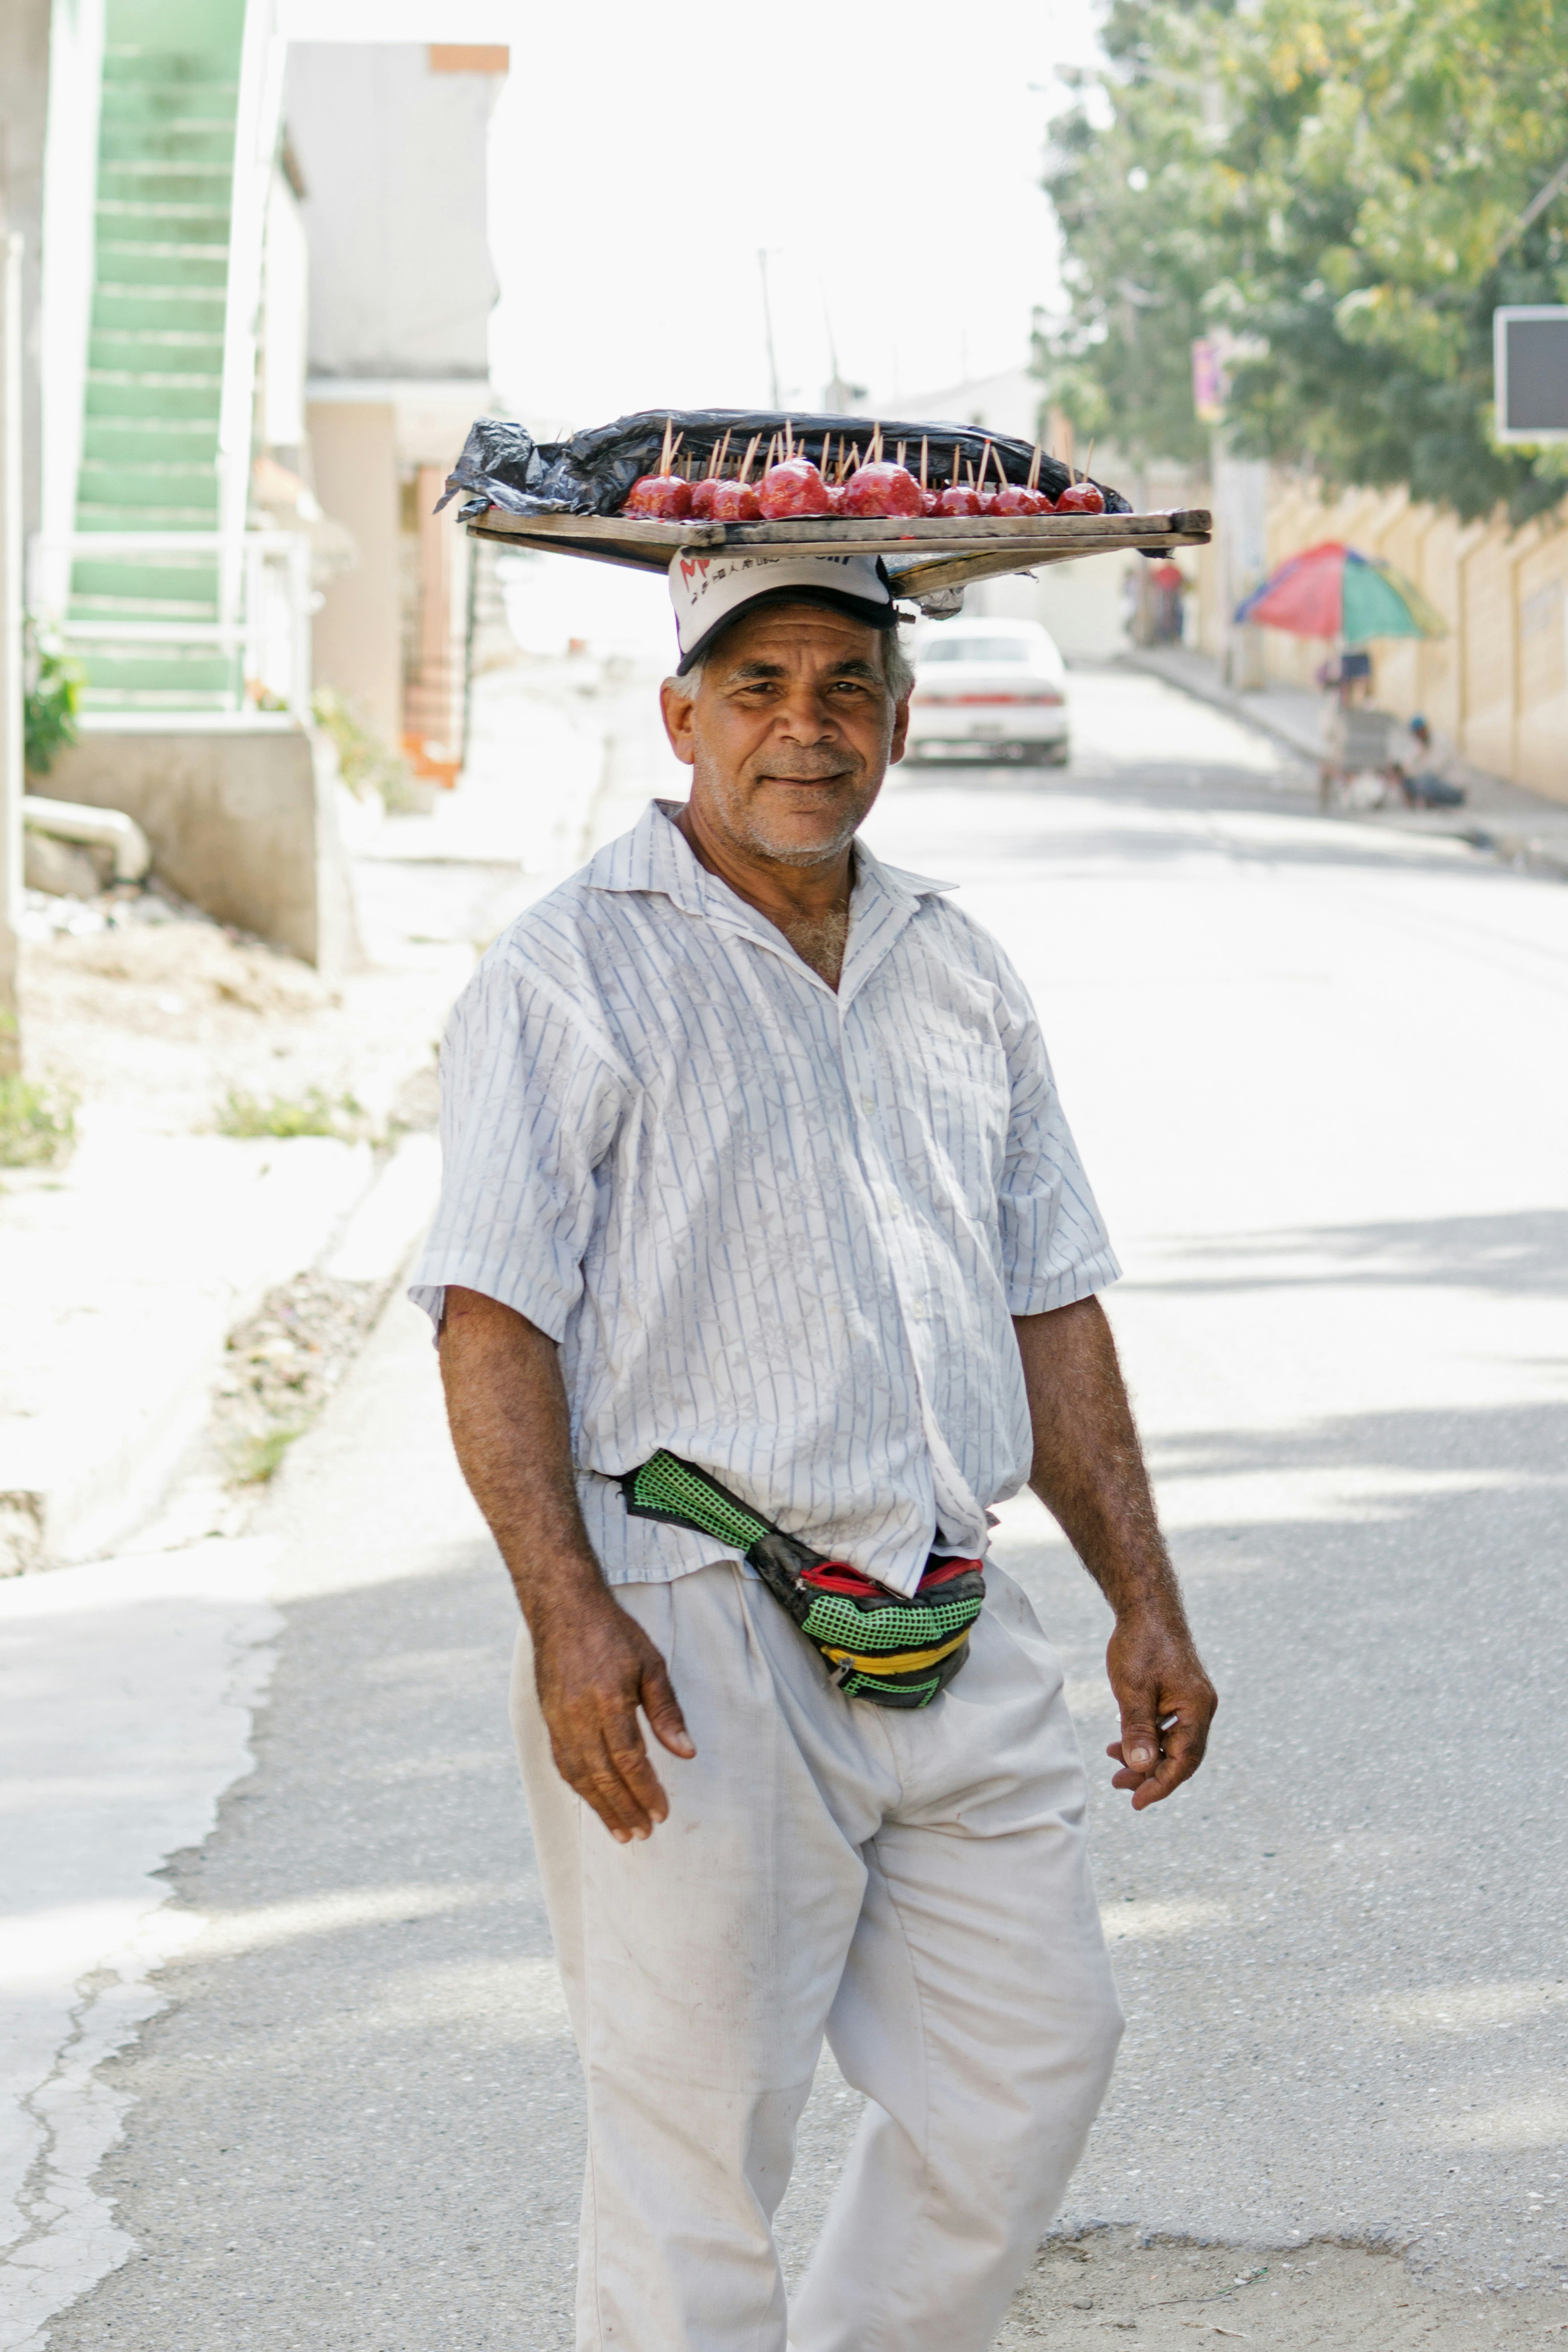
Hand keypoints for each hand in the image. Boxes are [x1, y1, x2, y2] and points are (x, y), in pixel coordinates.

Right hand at [533, 1591, 694, 1841]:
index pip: (629, 1759)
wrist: (563, 1607)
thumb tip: (686, 1752)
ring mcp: (558, 1719)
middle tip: (644, 1834)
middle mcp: (578, 1715)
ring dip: (600, 1807)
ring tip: (621, 1832)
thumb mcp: (651, 1664)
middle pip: (602, 1776)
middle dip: (624, 1809)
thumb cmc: (613, 1633)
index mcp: (608, 1700)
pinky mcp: (548, 1718)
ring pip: (579, 1775)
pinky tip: (593, 1800)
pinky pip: (562, 1762)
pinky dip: (579, 1787)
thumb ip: (666, 1711)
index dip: (646, 1790)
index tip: (663, 1813)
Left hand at [1104, 1605, 1216, 1810]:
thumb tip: (1140, 1768)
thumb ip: (1137, 1729)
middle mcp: (1200, 1708)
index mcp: (1197, 1708)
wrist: (1147, 1608)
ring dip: (1146, 1757)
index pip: (1184, 1760)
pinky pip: (1168, 1728)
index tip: (1137, 1802)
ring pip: (1172, 1743)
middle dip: (1151, 1775)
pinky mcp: (1180, 1695)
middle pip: (1181, 1757)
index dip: (1160, 1784)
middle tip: (1119, 1786)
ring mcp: (1192, 1702)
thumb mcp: (1133, 1690)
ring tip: (1114, 1763)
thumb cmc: (1141, 1644)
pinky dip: (1147, 1739)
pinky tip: (1122, 1742)